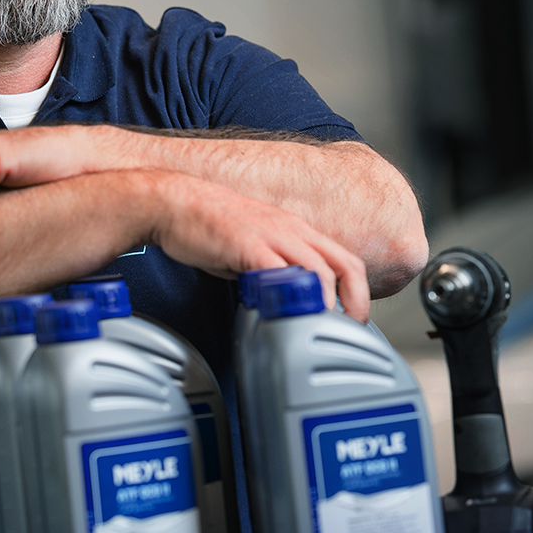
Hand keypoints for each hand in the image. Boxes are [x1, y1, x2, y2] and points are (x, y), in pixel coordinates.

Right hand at [147, 172, 370, 320]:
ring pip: (319, 269)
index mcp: (296, 231)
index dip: (358, 292)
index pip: (345, 260)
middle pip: (345, 264)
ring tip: (325, 327)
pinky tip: (290, 313)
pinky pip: (279, 271)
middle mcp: (292, 230)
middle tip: (351, 329)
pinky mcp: (248, 244)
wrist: (174, 202)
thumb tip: (282, 303)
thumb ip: (273, 273)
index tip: (351, 318)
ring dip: (328, 303)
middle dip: (356, 301)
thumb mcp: (254, 247)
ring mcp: (272, 235)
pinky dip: (292, 295)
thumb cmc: (208, 226)